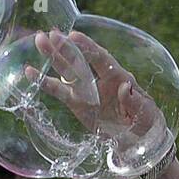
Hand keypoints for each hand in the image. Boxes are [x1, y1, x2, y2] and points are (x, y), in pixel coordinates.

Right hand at [24, 28, 162, 144]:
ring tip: (39, 42)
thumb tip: (125, 86)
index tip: (74, 36)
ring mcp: (88, 92)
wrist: (139, 144)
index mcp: (119, 77)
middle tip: (50, 34)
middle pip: (81, 60)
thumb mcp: (147, 114)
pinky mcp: (78, 104)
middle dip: (66, 48)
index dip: (88, 48)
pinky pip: (59, 92)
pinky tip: (31, 73)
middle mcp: (101, 80)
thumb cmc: (147, 124)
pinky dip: (45, 83)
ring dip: (54, 57)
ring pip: (68, 72)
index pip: (101, 59)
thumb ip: (135, 100)